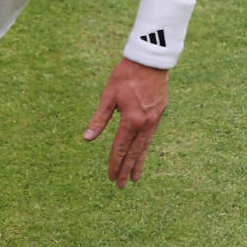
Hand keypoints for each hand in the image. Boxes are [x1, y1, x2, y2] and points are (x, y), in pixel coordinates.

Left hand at [83, 59, 168, 187]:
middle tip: (121, 186)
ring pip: (145, 147)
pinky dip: (145, 149)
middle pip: (134, 152)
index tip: (111, 177)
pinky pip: (150, 137)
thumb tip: (87, 138)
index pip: (120, 148)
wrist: (150, 60)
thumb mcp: (108, 96)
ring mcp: (154, 120)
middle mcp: (145, 124)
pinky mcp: (159, 114)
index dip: (114, 164)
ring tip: (135, 178)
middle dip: (126, 170)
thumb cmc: (125, 75)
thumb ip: (99, 119)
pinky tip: (141, 155)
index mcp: (131, 120)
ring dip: (138, 163)